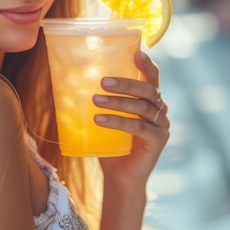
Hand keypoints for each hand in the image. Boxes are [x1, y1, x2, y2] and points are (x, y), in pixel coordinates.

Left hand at [93, 51, 169, 190]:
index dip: (147, 64)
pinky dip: (118, 121)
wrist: (120, 177)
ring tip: (96, 100)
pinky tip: (100, 119)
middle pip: (147, 89)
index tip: (136, 52)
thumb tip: (68, 81)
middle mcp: (160, 109)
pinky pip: (139, 127)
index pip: (153, 77)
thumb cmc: (111, 143)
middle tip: (103, 81)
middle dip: (125, 83)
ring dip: (118, 102)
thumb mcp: (106, 116)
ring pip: (142, 107)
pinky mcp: (158, 140)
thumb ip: (98, 99)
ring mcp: (161, 125)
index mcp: (150, 99)